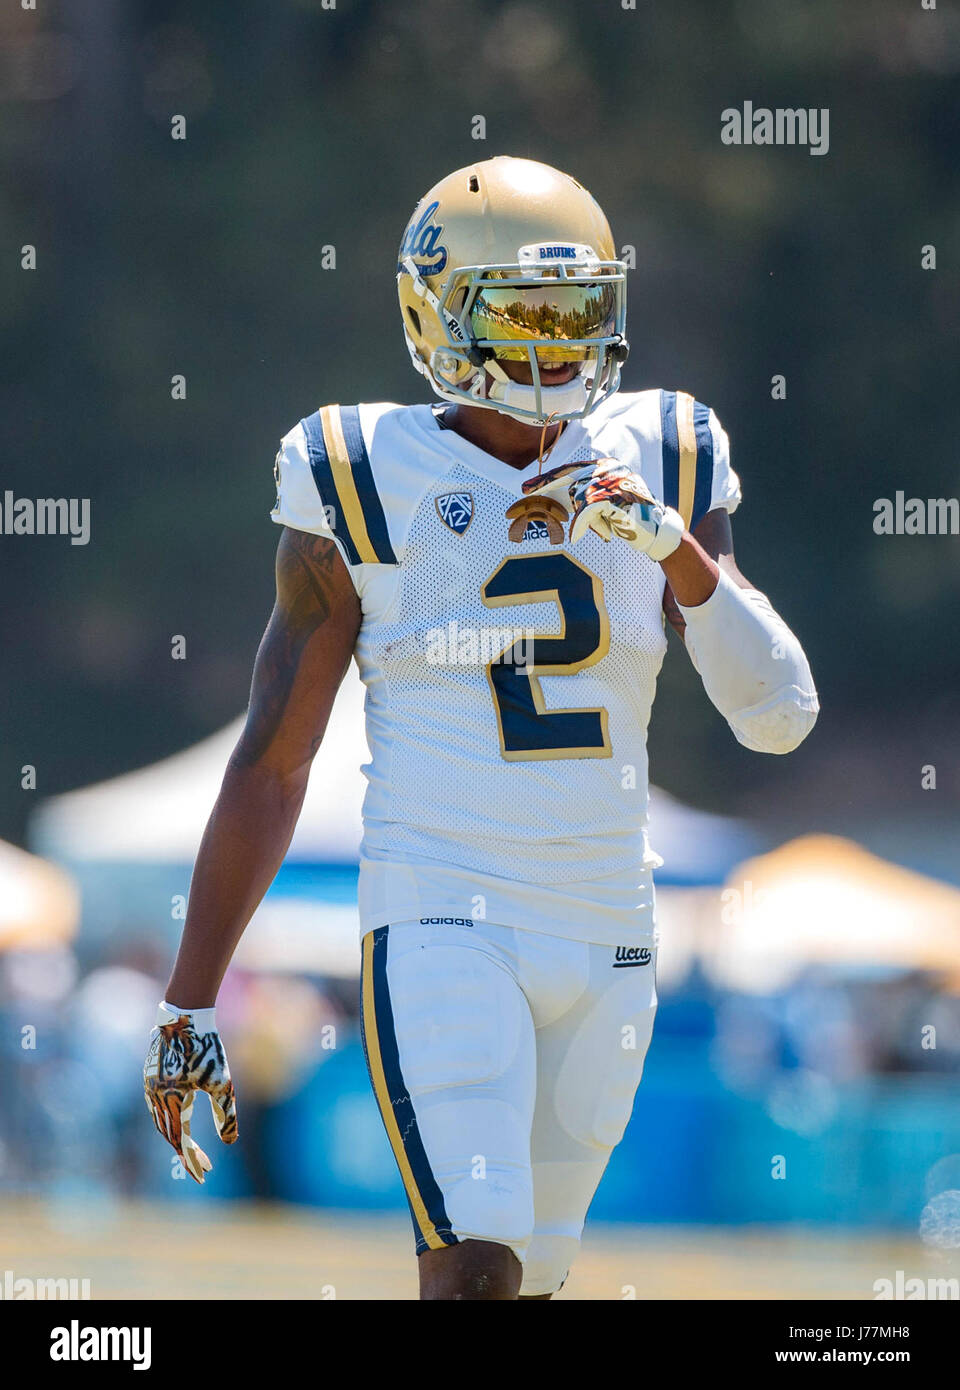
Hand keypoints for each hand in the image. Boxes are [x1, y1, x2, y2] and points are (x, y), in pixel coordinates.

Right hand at [143, 1002, 237, 1182]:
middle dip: (185, 1154)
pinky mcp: (149, 1077)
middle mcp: (154, 1097)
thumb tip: (231, 1142)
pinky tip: (180, 1122)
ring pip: (160, 1122)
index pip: (180, 1141)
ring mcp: (149, 1086)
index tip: (205, 1175)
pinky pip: (155, 1106)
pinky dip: (167, 1120)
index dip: (192, 1160)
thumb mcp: (222, 1082)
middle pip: (168, 1135)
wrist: (184, 1016)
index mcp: (171, 1101)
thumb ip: (225, 1113)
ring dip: (175, 1138)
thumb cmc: (206, 1049)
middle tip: (203, 1167)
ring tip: (191, 1150)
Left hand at [521, 457, 684, 560]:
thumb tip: (551, 496)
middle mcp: (610, 468)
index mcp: (606, 466)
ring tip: (587, 521)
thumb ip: (581, 497)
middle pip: (572, 478)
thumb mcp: (600, 505)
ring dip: (578, 514)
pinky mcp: (617, 494)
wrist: (654, 531)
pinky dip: (580, 523)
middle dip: (549, 488)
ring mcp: (615, 479)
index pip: (572, 469)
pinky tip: (575, 535)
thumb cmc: (625, 519)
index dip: (548, 478)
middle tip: (525, 493)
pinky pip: (588, 509)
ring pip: (579, 495)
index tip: (527, 486)